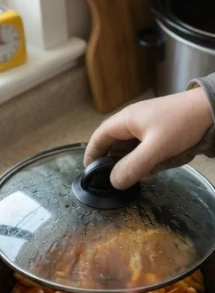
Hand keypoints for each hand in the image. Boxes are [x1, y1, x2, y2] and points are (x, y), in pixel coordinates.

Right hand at [84, 87, 212, 189]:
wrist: (211, 109)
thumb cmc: (182, 124)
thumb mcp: (156, 148)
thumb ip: (132, 167)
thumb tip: (113, 182)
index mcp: (126, 120)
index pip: (99, 138)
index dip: (91, 156)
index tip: (89, 175)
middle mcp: (132, 122)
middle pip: (113, 146)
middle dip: (115, 164)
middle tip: (120, 180)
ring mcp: (146, 127)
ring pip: (129, 151)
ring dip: (133, 164)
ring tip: (145, 172)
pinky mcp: (158, 132)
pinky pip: (143, 151)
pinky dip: (146, 161)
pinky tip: (156, 166)